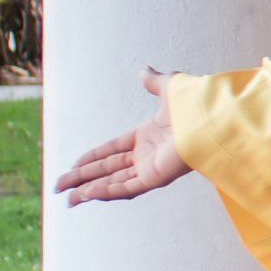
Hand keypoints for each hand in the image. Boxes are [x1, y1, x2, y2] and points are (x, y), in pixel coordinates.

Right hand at [54, 67, 193, 203]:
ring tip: (68, 199)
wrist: (211, 118)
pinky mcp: (155, 178)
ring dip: (89, 190)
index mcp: (147, 138)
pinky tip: (86, 196)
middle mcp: (147, 156)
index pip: (111, 150)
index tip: (73, 165)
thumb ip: (155, 82)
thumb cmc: (195, 105)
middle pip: (107, 169)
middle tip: (58, 187)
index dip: (91, 158)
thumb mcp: (169, 88)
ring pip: (112, 182)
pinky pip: (126, 188)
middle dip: (82, 178)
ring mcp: (151, 169)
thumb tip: (145, 71)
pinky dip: (106, 192)